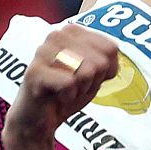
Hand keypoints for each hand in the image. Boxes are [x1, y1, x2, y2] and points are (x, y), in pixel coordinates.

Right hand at [4, 26, 121, 145]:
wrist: (38, 118)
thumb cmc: (67, 92)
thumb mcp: (95, 74)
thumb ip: (107, 59)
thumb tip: (114, 50)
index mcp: (73, 31)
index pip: (111, 48)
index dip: (106, 71)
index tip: (88, 77)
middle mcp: (57, 35)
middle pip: (100, 61)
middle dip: (92, 82)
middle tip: (74, 86)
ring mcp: (44, 51)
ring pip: (87, 71)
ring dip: (80, 89)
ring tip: (65, 90)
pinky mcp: (35, 71)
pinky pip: (70, 83)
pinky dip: (68, 97)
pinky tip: (56, 96)